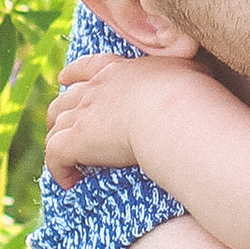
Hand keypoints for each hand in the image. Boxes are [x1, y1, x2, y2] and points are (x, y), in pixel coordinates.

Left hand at [42, 53, 215, 186]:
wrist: (172, 114)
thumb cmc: (189, 93)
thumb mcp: (188, 70)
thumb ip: (181, 73)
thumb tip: (194, 76)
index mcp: (119, 71)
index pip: (88, 67)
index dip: (73, 73)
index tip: (64, 78)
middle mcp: (95, 89)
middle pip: (65, 98)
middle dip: (59, 112)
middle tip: (60, 125)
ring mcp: (83, 114)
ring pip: (55, 125)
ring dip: (56, 140)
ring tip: (64, 159)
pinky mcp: (76, 141)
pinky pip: (55, 155)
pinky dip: (57, 168)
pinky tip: (69, 181)